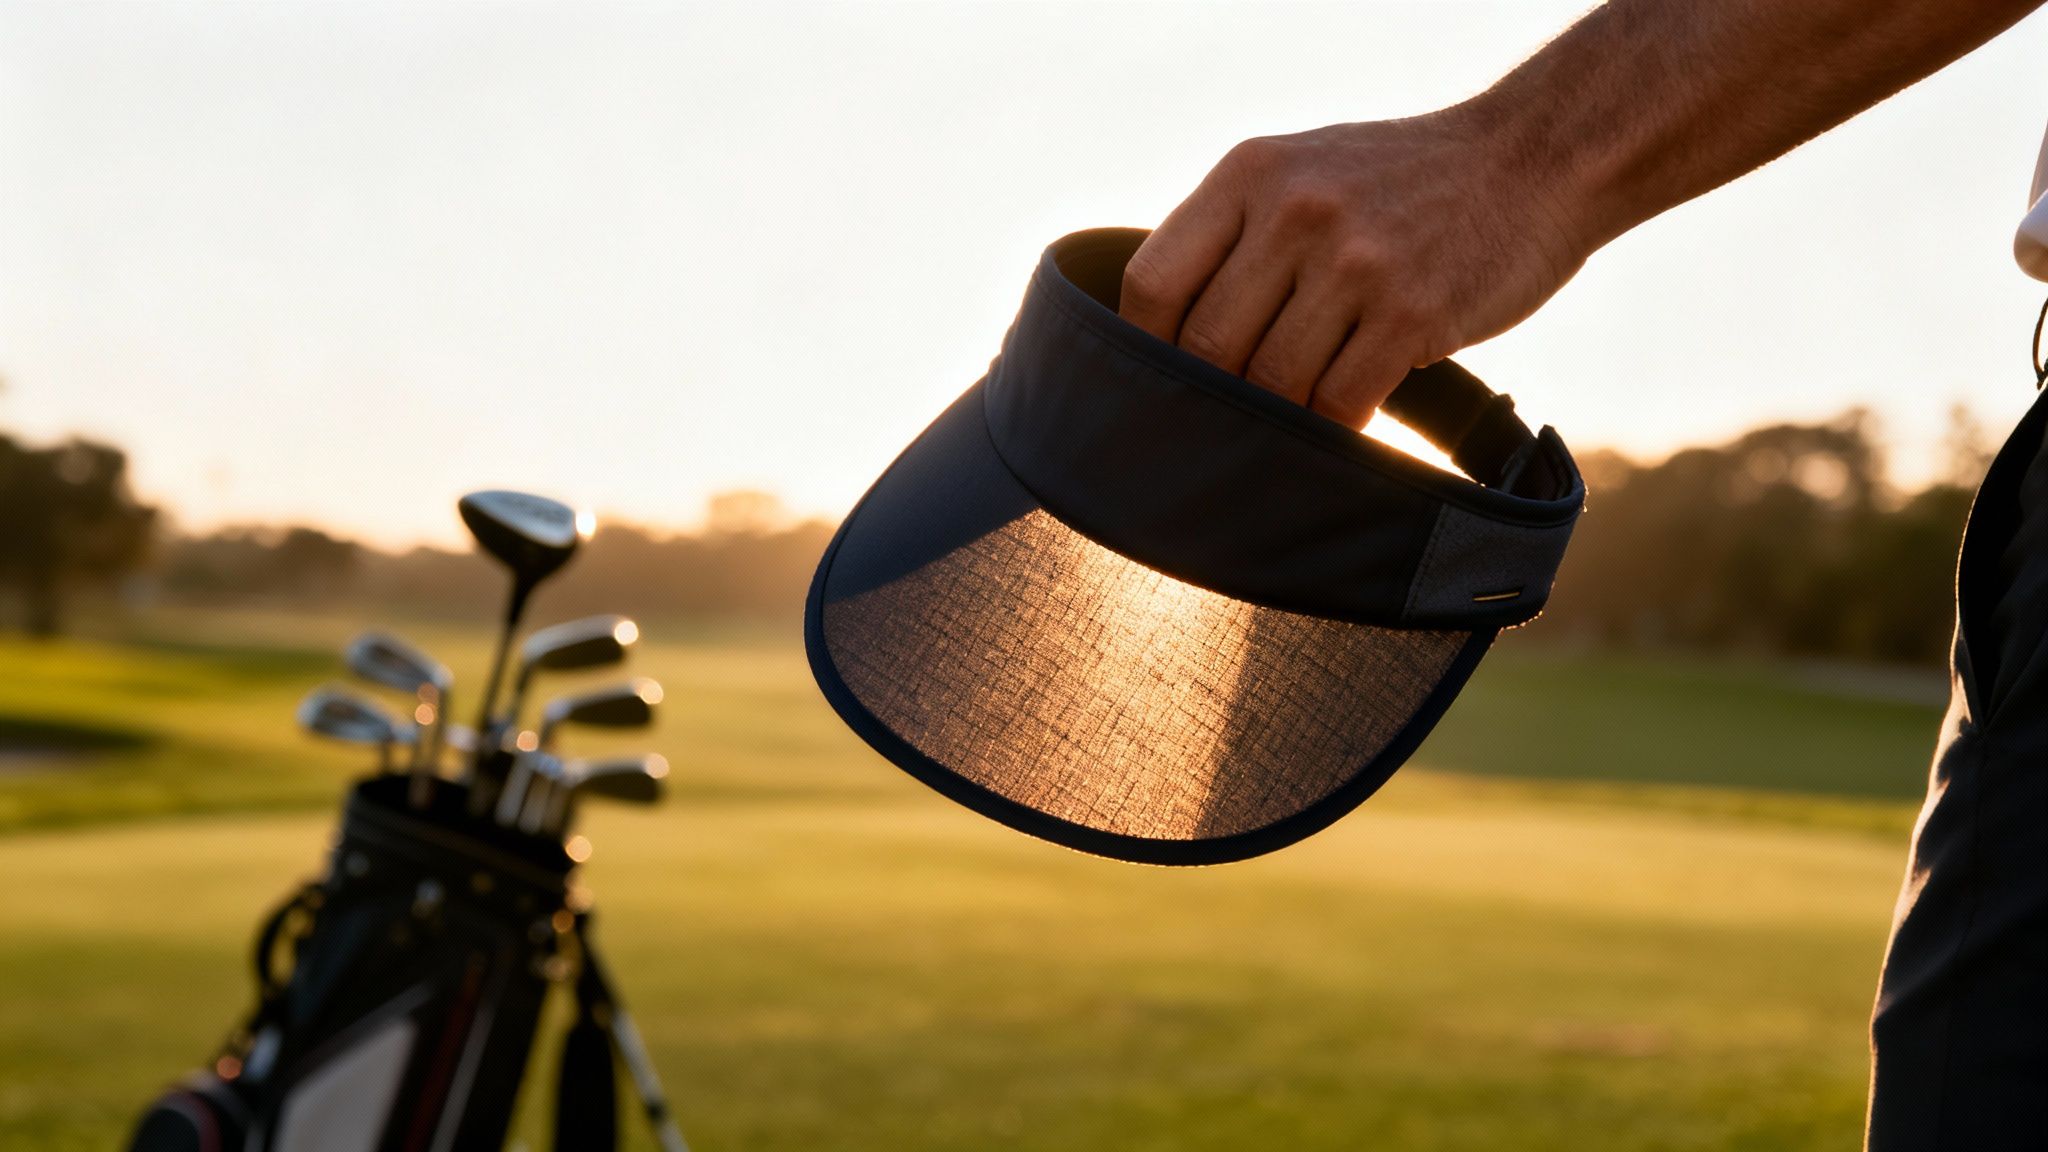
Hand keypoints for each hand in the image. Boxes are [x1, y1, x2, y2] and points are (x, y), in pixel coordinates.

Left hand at [1118, 110, 1593, 428]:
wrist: (1534, 159)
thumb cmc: (1403, 183)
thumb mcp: (1305, 169)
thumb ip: (1236, 232)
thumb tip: (1162, 337)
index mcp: (1251, 172)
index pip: (1153, 281)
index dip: (1144, 347)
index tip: (1155, 380)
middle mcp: (1295, 209)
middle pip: (1208, 344)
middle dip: (1212, 394)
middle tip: (1223, 420)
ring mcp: (1356, 261)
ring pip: (1273, 383)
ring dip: (1278, 415)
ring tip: (1289, 420)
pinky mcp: (1413, 313)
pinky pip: (1340, 402)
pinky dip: (1334, 426)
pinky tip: (1343, 420)